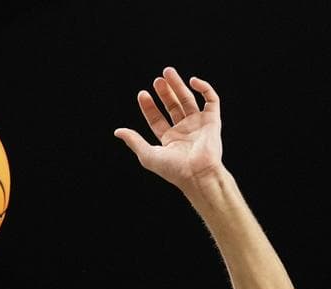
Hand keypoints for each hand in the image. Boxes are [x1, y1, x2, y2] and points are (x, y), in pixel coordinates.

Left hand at [115, 67, 223, 189]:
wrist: (197, 173)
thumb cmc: (173, 169)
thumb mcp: (147, 155)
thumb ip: (134, 141)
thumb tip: (117, 131)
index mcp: (169, 140)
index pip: (157, 119)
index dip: (149, 107)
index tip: (142, 94)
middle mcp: (184, 131)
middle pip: (173, 106)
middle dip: (165, 92)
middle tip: (157, 79)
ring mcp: (198, 125)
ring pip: (188, 100)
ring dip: (179, 85)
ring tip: (168, 72)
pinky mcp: (213, 121)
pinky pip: (211, 100)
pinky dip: (204, 88)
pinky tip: (192, 81)